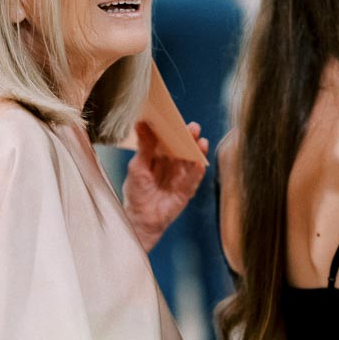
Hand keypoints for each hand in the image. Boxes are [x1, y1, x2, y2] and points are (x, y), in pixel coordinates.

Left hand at [123, 120, 208, 251]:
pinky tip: (201, 163)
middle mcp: (172, 165)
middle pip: (183, 149)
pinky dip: (198, 172)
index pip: (169, 140)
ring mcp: (181, 178)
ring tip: (201, 142)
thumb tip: (141, 124)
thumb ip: (144, 147)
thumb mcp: (137, 166)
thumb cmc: (136, 193)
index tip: (177, 119)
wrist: (140, 219)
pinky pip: (194, 179)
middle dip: (189, 138)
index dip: (174, 130)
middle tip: (193, 128)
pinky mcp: (186, 191)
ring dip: (197, 152)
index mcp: (159, 157)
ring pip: (191, 162)